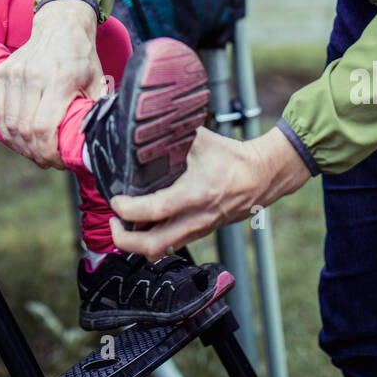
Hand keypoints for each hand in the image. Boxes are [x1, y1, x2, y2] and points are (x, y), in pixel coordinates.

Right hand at [0, 0, 105, 168]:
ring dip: (19, 145)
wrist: (60, 25)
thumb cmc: (81, 57)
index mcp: (59, 80)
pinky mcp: (2, 72)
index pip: (44, 128)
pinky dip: (6, 130)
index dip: (48, 153)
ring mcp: (14, 73)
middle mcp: (33, 76)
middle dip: (35, 153)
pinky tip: (18, 139)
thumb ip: (94, 111)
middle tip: (47, 162)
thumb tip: (96, 142)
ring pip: (8, 123)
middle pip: (25, 129)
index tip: (58, 162)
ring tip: (33, 153)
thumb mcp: (97, 82)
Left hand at [108, 125, 312, 260]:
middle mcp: (195, 218)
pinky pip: (171, 244)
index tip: (115, 199)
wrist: (262, 176)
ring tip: (126, 222)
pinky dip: (153, 238)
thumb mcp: (200, 140)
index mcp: (195, 194)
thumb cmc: (232, 157)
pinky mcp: (201, 232)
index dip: (127, 208)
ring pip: (160, 250)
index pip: (153, 210)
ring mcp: (198, 229)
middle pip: (151, 246)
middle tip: (114, 219)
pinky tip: (146, 222)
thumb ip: (172, 136)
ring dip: (137, 242)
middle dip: (124, 239)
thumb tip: (144, 126)